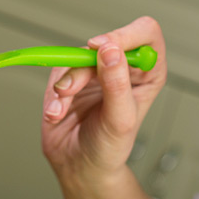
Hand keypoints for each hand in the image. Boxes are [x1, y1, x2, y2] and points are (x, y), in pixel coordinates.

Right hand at [41, 16, 166, 182]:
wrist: (77, 164)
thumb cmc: (109, 147)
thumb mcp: (120, 119)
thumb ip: (117, 84)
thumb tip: (110, 50)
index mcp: (146, 73)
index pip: (144, 34)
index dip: (124, 36)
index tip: (102, 49)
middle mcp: (121, 67)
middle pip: (104, 43)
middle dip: (83, 68)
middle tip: (71, 88)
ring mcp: (93, 71)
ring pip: (75, 57)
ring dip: (65, 84)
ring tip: (62, 109)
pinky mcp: (68, 77)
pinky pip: (56, 71)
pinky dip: (52, 94)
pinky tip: (56, 113)